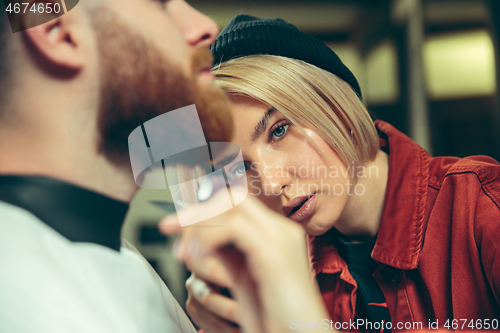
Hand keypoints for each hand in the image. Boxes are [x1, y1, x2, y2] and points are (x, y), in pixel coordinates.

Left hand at [160, 188, 331, 332]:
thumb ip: (227, 253)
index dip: (204, 208)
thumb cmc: (276, 315)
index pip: (237, 204)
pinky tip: (196, 258)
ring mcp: (281, 238)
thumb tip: (199, 236)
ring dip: (197, 226)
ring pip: (230, 209)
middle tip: (168, 227)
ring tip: (181, 252)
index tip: (177, 222)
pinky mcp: (275, 253)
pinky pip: (233, 229)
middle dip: (196, 211)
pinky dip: (208, 239)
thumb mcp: (244, 278)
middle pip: (232, 199)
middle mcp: (281, 230)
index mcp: (277, 234)